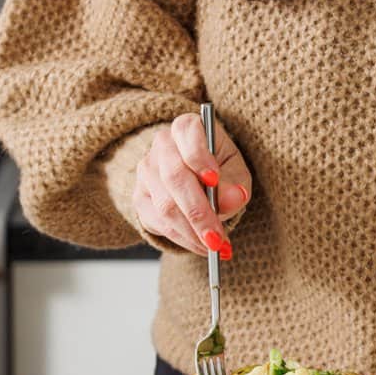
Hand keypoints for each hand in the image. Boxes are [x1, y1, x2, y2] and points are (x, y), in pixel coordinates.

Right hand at [134, 112, 251, 256]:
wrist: (195, 174)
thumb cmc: (219, 167)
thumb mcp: (235, 169)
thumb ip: (235, 182)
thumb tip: (232, 198)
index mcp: (186, 127)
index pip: (187, 133)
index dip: (199, 157)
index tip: (214, 180)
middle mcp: (162, 145)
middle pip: (175, 177)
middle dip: (199, 212)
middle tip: (218, 238)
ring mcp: (146, 171)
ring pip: (165, 205)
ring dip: (192, 232)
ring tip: (216, 247)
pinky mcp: (140, 198)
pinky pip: (158, 223)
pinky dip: (182, 238)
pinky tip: (200, 246)